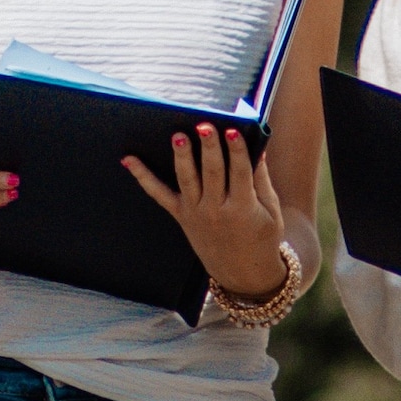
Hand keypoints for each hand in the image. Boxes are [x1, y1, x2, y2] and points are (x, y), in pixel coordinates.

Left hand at [121, 120, 296, 301]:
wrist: (243, 274)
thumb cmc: (262, 237)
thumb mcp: (270, 210)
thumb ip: (261, 179)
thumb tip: (257, 149)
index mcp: (244, 208)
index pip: (240, 173)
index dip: (237, 151)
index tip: (233, 131)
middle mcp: (217, 211)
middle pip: (213, 174)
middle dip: (208, 149)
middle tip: (204, 127)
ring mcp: (196, 214)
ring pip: (188, 180)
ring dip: (182, 158)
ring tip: (178, 136)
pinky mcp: (181, 216)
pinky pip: (159, 195)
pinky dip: (143, 177)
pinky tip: (129, 160)